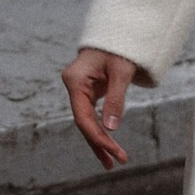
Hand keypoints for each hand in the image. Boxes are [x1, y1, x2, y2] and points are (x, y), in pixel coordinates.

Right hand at [62, 45, 138, 169]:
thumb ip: (115, 99)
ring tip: (112, 161)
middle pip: (83, 123)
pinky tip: (108, 144)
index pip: (83, 117)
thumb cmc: (119, 48)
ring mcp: (80, 90)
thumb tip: (111, 128)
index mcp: (75, 81)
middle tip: (116, 162)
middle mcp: (74, 87)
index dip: (97, 137)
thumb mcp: (121, 72)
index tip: (114, 151)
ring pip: (87, 121)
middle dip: (99, 144)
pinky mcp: (88, 91)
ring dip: (99, 141)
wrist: (118, 32)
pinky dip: (101, 129)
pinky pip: (92, 115)